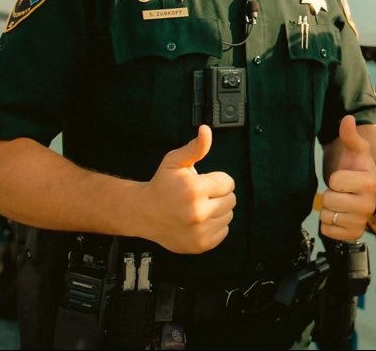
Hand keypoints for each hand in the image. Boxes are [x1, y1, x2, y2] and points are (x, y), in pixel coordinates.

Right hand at [139, 125, 235, 253]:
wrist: (144, 213)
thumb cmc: (162, 185)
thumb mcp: (175, 161)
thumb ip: (195, 147)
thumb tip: (206, 130)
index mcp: (194, 190)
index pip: (229, 183)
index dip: (217, 180)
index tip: (203, 182)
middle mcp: (198, 212)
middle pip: (231, 199)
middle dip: (218, 195)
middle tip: (200, 195)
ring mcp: (200, 231)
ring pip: (229, 215)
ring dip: (218, 210)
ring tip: (198, 207)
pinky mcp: (201, 244)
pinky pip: (224, 231)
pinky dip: (215, 225)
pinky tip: (199, 220)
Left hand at [320, 116, 375, 240]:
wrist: (358, 189)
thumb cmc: (356, 167)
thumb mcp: (355, 149)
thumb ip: (350, 134)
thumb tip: (348, 119)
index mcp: (370, 183)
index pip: (335, 181)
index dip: (335, 178)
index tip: (345, 178)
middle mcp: (370, 205)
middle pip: (329, 200)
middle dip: (330, 194)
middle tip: (341, 191)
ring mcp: (362, 222)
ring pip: (327, 216)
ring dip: (329, 209)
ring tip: (340, 202)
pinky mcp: (354, 234)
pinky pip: (328, 231)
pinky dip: (328, 224)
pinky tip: (338, 215)